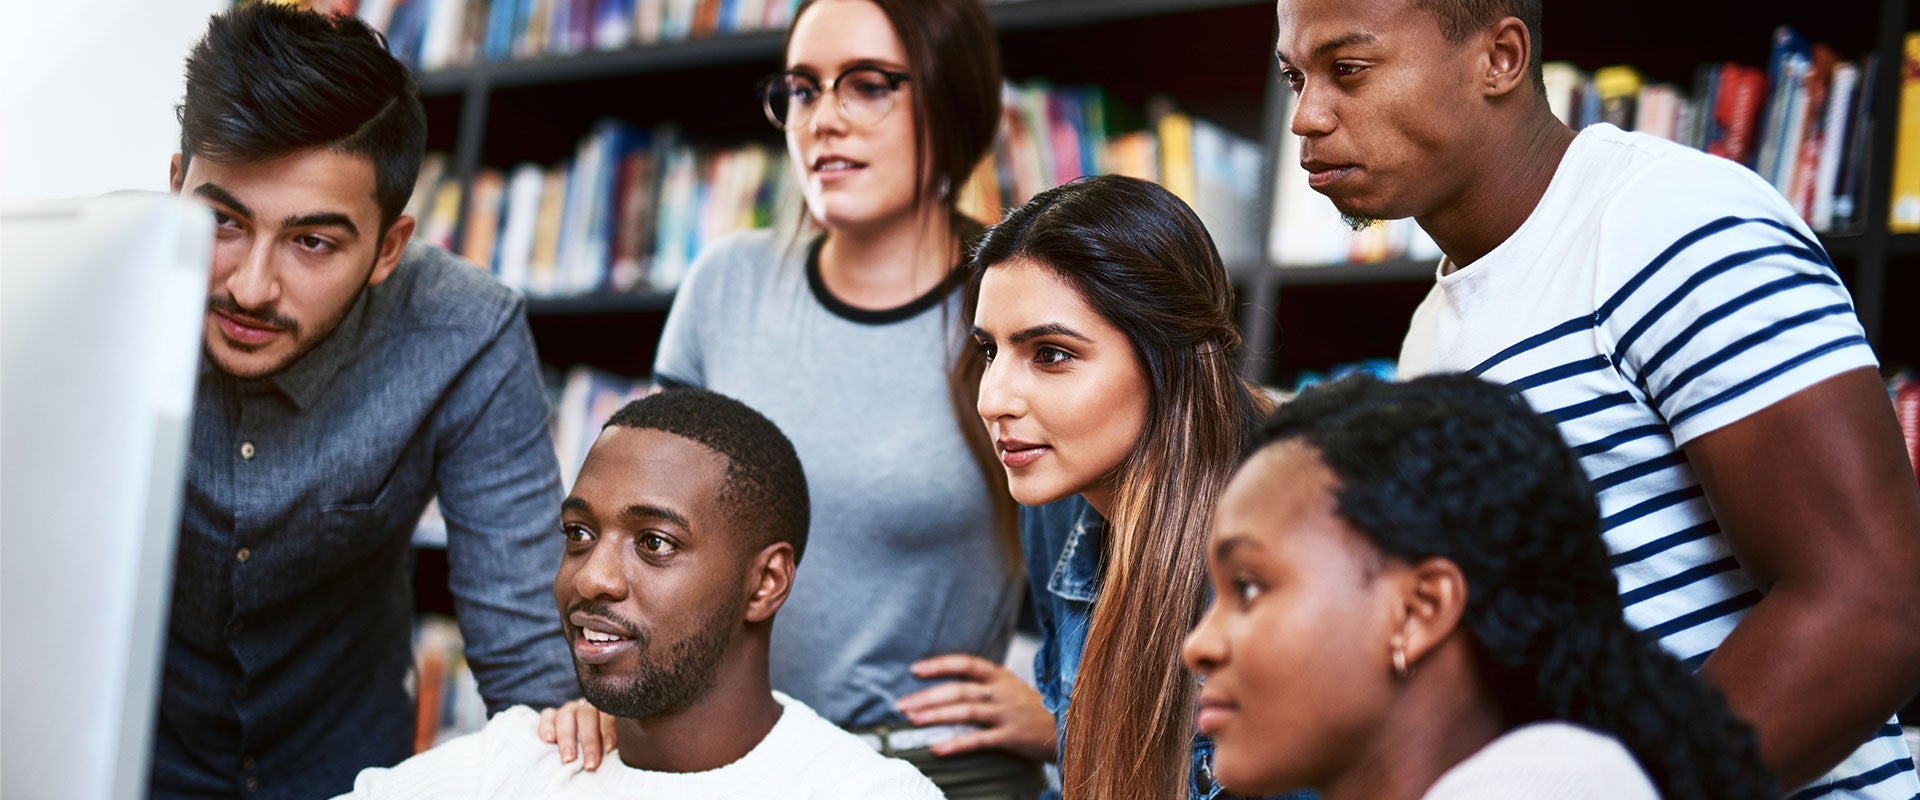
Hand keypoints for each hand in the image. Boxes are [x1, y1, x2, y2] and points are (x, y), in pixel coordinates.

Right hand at [536, 698, 618, 769]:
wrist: (589, 741)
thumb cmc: (608, 746)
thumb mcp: (616, 742)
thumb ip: (619, 744)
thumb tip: (629, 756)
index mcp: (608, 708)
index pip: (609, 714)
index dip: (609, 730)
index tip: (610, 749)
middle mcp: (588, 705)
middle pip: (587, 715)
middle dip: (589, 741)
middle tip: (590, 764)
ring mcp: (571, 709)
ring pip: (567, 715)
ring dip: (567, 738)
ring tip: (568, 759)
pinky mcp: (553, 715)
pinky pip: (548, 715)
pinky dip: (546, 725)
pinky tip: (547, 739)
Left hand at [896, 654, 1057, 761]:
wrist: (1066, 727)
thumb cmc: (1032, 708)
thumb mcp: (1011, 688)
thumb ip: (984, 685)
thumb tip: (947, 689)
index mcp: (1000, 676)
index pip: (966, 663)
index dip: (939, 664)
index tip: (915, 670)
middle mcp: (1002, 692)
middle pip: (959, 690)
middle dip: (927, 696)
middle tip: (902, 705)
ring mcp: (1006, 714)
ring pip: (965, 712)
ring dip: (936, 716)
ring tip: (912, 721)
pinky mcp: (1011, 737)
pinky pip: (978, 740)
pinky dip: (956, 744)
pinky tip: (937, 748)